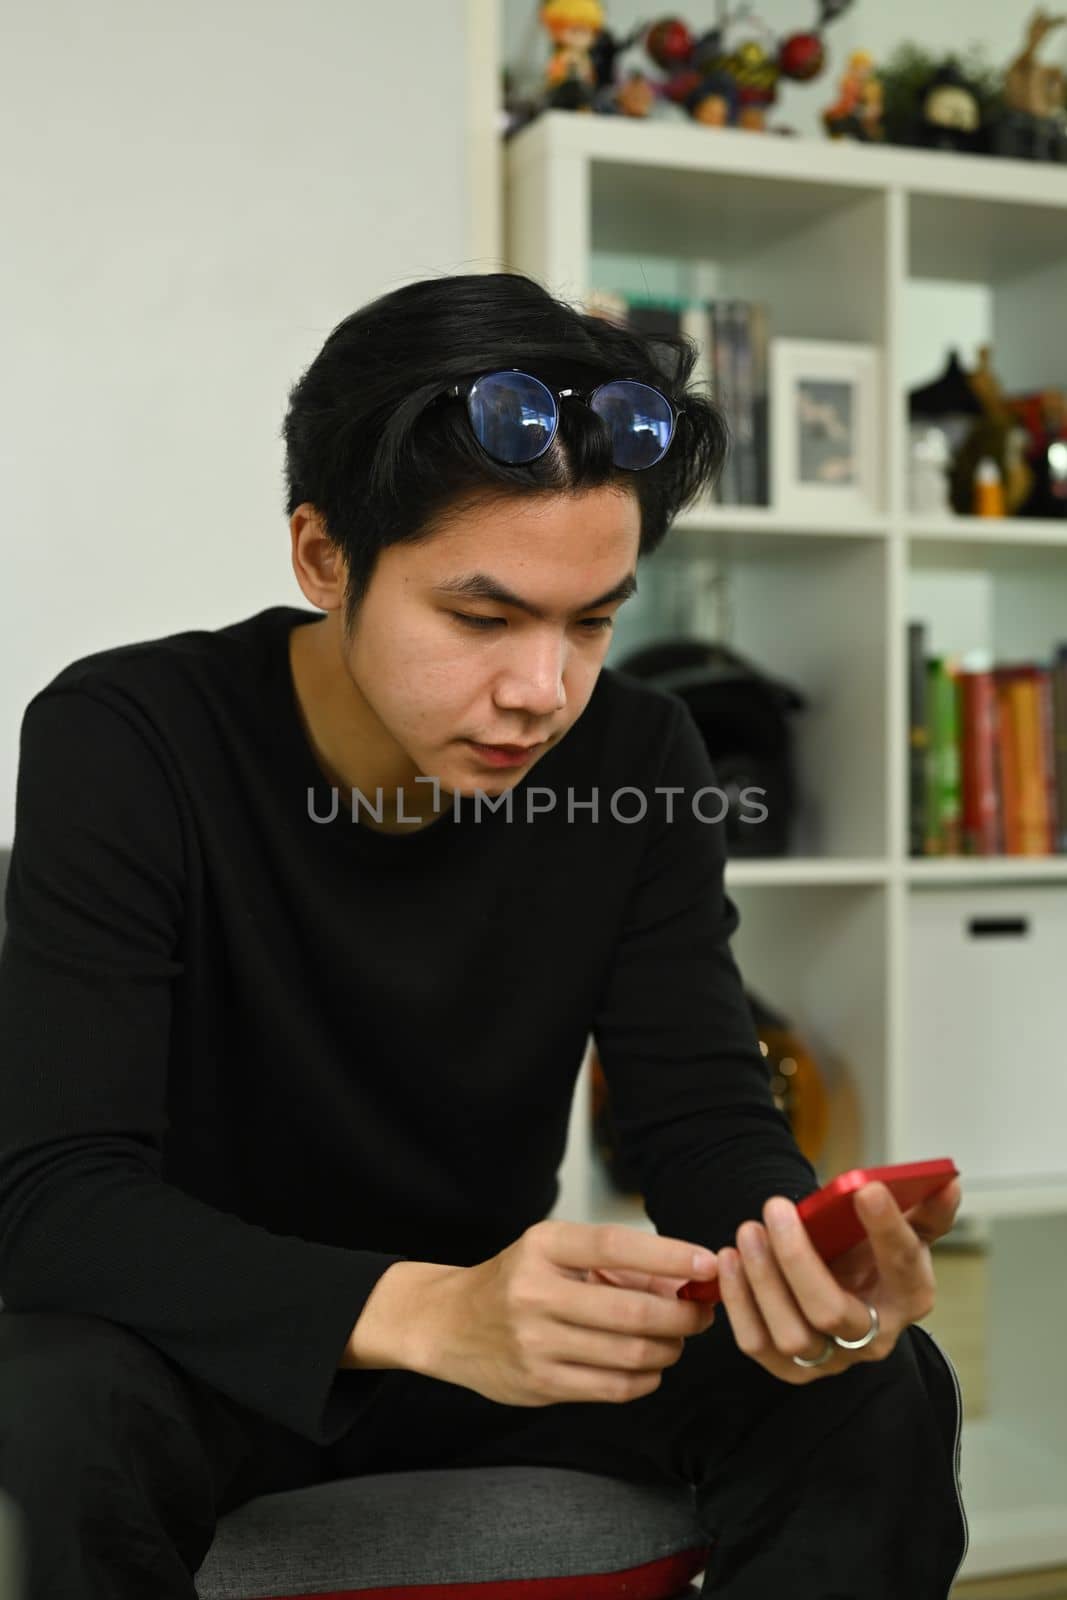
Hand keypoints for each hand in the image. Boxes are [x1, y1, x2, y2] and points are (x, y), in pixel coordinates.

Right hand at [408, 1219, 717, 1407]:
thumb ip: (618, 1264)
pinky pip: (614, 1388)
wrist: (449, 1323)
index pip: (615, 1245)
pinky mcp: (539, 1384)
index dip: (668, 1255)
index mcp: (542, 1247)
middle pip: (632, 1310)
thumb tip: (689, 1278)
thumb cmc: (518, 1279)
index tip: (707, 1261)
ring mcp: (535, 1343)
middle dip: (682, 1314)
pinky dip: (647, 1378)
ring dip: (669, 1348)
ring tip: (676, 1338)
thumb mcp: (555, 1252)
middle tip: (702, 1311)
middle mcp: (535, 1293)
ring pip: (631, 1354)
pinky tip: (650, 1364)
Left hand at [715, 1177, 962, 1384]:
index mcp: (910, 1295)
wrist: (843, 1288)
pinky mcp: (791, 1368)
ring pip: (791, 1333)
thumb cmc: (870, 1253)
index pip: (904, 1266)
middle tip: (775, 1206)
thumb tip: (947, 1182)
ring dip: (763, 1280)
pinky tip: (729, 1259)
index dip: (888, 1229)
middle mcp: (874, 1337)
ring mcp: (832, 1360)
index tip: (865, 1188)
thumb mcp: (902, 1229)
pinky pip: (757, 1344)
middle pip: (832, 1311)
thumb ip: (924, 1207)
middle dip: (797, 1258)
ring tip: (747, 1230)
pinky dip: (738, 1301)